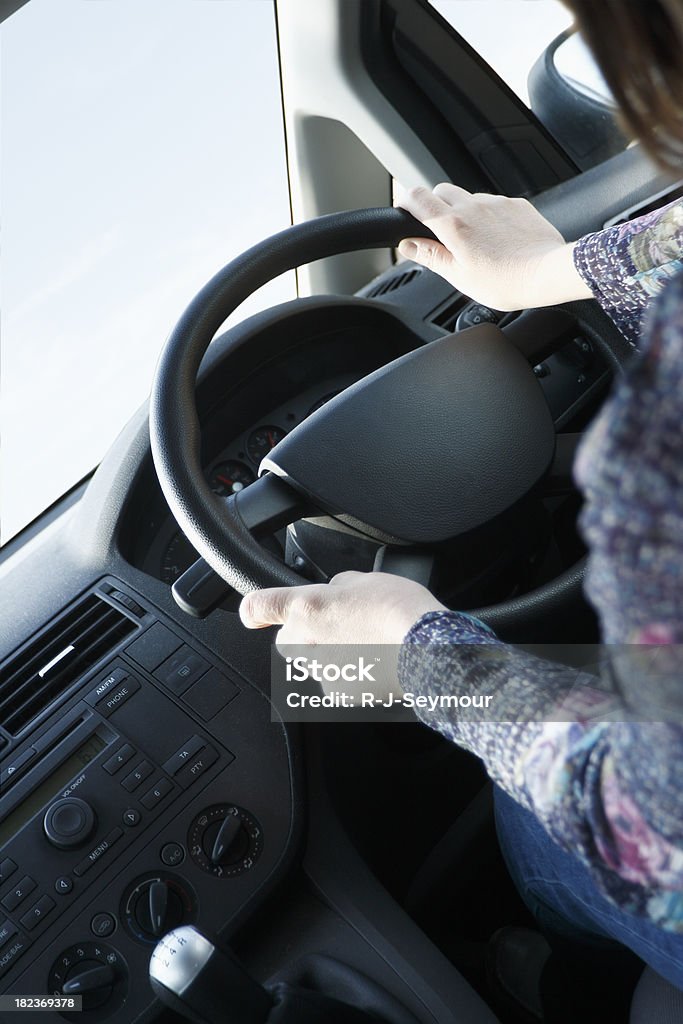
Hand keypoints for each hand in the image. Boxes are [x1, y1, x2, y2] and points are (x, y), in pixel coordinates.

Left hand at [240, 571, 444, 701]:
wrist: (427, 651)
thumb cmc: (400, 611)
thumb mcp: (366, 580)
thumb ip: (339, 587)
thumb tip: (336, 593)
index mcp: (307, 608)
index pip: (258, 606)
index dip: (254, 609)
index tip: (255, 614)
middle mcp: (306, 642)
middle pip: (289, 639)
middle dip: (307, 633)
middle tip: (340, 624)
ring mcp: (321, 672)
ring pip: (314, 662)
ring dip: (332, 654)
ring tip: (368, 643)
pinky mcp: (340, 694)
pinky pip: (337, 682)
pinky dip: (350, 674)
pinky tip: (376, 662)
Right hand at [397, 183, 591, 310]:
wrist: (547, 273)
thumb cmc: (506, 281)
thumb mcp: (459, 276)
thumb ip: (431, 256)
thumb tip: (408, 246)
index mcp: (453, 225)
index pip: (417, 198)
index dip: (405, 201)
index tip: (404, 211)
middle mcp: (473, 206)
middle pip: (441, 190)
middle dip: (435, 206)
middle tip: (440, 233)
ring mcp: (496, 203)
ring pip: (469, 197)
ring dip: (464, 212)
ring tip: (475, 242)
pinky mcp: (517, 204)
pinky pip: (494, 203)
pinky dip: (488, 216)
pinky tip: (497, 239)